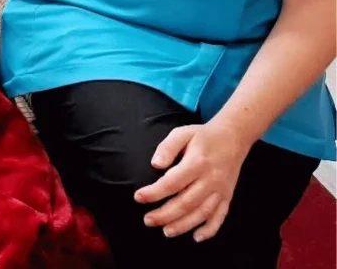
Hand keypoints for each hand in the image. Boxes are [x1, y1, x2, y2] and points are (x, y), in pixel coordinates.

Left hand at [135, 121, 252, 241]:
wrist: (233, 138)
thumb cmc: (202, 136)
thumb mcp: (182, 133)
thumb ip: (167, 147)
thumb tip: (155, 165)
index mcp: (197, 162)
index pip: (173, 182)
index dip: (154, 192)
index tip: (138, 197)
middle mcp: (211, 179)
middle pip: (187, 202)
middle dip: (165, 214)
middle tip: (148, 220)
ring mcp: (221, 190)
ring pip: (202, 213)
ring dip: (184, 225)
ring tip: (166, 231)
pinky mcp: (227, 197)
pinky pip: (220, 216)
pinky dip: (210, 230)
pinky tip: (197, 237)